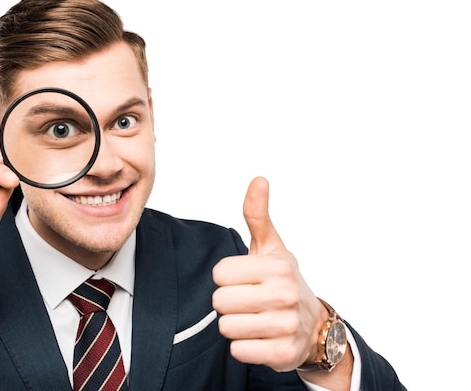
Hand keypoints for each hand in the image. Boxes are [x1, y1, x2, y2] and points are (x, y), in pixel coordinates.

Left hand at [212, 177, 324, 371]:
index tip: (245, 279)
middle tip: (249, 302)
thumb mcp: (272, 247)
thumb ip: (257, 216)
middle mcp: (284, 294)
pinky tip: (260, 337)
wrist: (314, 325)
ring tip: (255, 319)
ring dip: (235, 325)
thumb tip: (258, 180)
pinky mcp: (282, 353)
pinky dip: (244, 346)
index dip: (227, 278)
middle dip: (229, 303)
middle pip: (220, 301)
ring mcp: (286, 325)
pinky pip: (238, 350)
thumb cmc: (282, 281)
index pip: (219, 274)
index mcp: (278, 266)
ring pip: (226, 327)